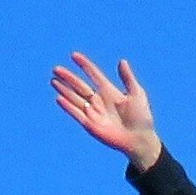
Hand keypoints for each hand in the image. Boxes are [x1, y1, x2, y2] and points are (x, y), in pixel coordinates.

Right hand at [50, 53, 160, 169]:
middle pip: (80, 86)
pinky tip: (59, 98)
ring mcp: (93, 112)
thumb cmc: (141, 117)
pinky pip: (76, 114)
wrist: (139, 139)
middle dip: (68, 77)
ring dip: (64, 90)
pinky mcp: (90, 125)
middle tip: (56, 68)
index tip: (74, 55)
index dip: (84, 65)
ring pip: (75, 98)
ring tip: (54, 80)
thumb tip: (122, 61)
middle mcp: (99, 100)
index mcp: (109, 91)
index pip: (94, 74)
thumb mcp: (137, 94)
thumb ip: (127, 78)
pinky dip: (68, 106)